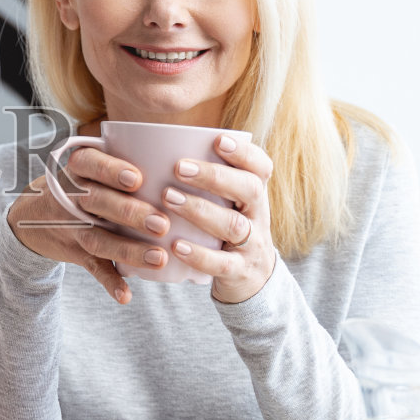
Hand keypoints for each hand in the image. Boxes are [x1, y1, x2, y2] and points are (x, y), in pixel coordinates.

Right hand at [5, 142, 173, 303]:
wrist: (32, 217)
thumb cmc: (82, 184)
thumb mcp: (90, 165)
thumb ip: (125, 160)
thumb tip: (186, 162)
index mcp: (77, 169)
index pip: (88, 163)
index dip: (110, 171)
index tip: (137, 179)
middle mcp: (71, 197)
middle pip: (96, 202)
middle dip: (129, 213)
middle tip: (162, 223)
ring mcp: (71, 226)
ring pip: (97, 238)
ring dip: (128, 250)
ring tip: (158, 258)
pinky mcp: (75, 252)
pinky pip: (91, 267)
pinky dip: (109, 281)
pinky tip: (125, 295)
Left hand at [159, 133, 276, 303]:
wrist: (252, 280)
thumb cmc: (226, 231)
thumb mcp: (228, 205)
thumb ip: (209, 183)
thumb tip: (159, 148)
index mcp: (255, 195)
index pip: (261, 168)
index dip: (244, 153)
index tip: (218, 139)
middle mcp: (258, 216)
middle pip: (249, 190)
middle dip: (214, 176)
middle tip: (178, 167)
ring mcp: (252, 246)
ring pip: (233, 225)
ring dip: (199, 210)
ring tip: (168, 198)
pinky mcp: (239, 272)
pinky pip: (221, 264)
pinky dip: (198, 254)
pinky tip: (175, 244)